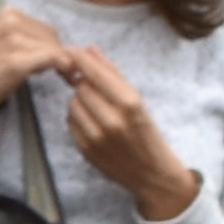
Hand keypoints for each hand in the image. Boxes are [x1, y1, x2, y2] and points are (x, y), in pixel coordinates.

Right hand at [0, 7, 68, 123]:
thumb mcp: (5, 44)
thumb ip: (29, 39)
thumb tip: (64, 47)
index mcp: (9, 13)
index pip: (45, 28)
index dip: (57, 46)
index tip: (62, 63)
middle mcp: (11, 21)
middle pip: (52, 36)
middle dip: (61, 55)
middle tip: (64, 74)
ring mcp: (13, 40)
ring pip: (54, 48)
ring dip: (63, 64)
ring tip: (59, 78)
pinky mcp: (16, 61)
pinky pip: (52, 58)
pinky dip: (63, 67)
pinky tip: (63, 77)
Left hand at [50, 44, 199, 223]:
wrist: (152, 174)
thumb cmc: (148, 134)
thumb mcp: (139, 101)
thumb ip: (113, 75)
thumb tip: (91, 49)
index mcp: (130, 104)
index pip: (96, 74)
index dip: (81, 59)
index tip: (72, 50)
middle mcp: (112, 120)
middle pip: (82, 87)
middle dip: (85, 83)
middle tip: (94, 87)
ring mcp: (97, 137)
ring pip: (73, 104)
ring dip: (80, 101)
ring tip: (97, 107)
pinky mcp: (86, 150)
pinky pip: (71, 122)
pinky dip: (78, 117)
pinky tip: (93, 122)